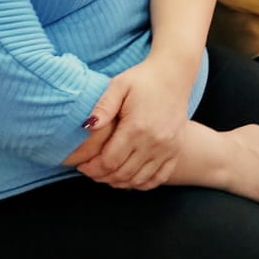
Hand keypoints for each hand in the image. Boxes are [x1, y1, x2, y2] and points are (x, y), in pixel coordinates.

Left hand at [71, 55, 193, 190]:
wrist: (174, 74)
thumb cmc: (143, 79)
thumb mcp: (119, 85)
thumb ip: (103, 107)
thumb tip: (87, 127)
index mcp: (137, 127)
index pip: (110, 161)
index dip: (93, 169)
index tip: (82, 166)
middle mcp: (154, 142)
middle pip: (123, 174)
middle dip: (102, 177)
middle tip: (91, 172)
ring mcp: (168, 148)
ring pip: (139, 180)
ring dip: (120, 182)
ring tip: (107, 175)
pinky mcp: (176, 150)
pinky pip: (158, 178)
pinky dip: (142, 183)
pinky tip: (130, 178)